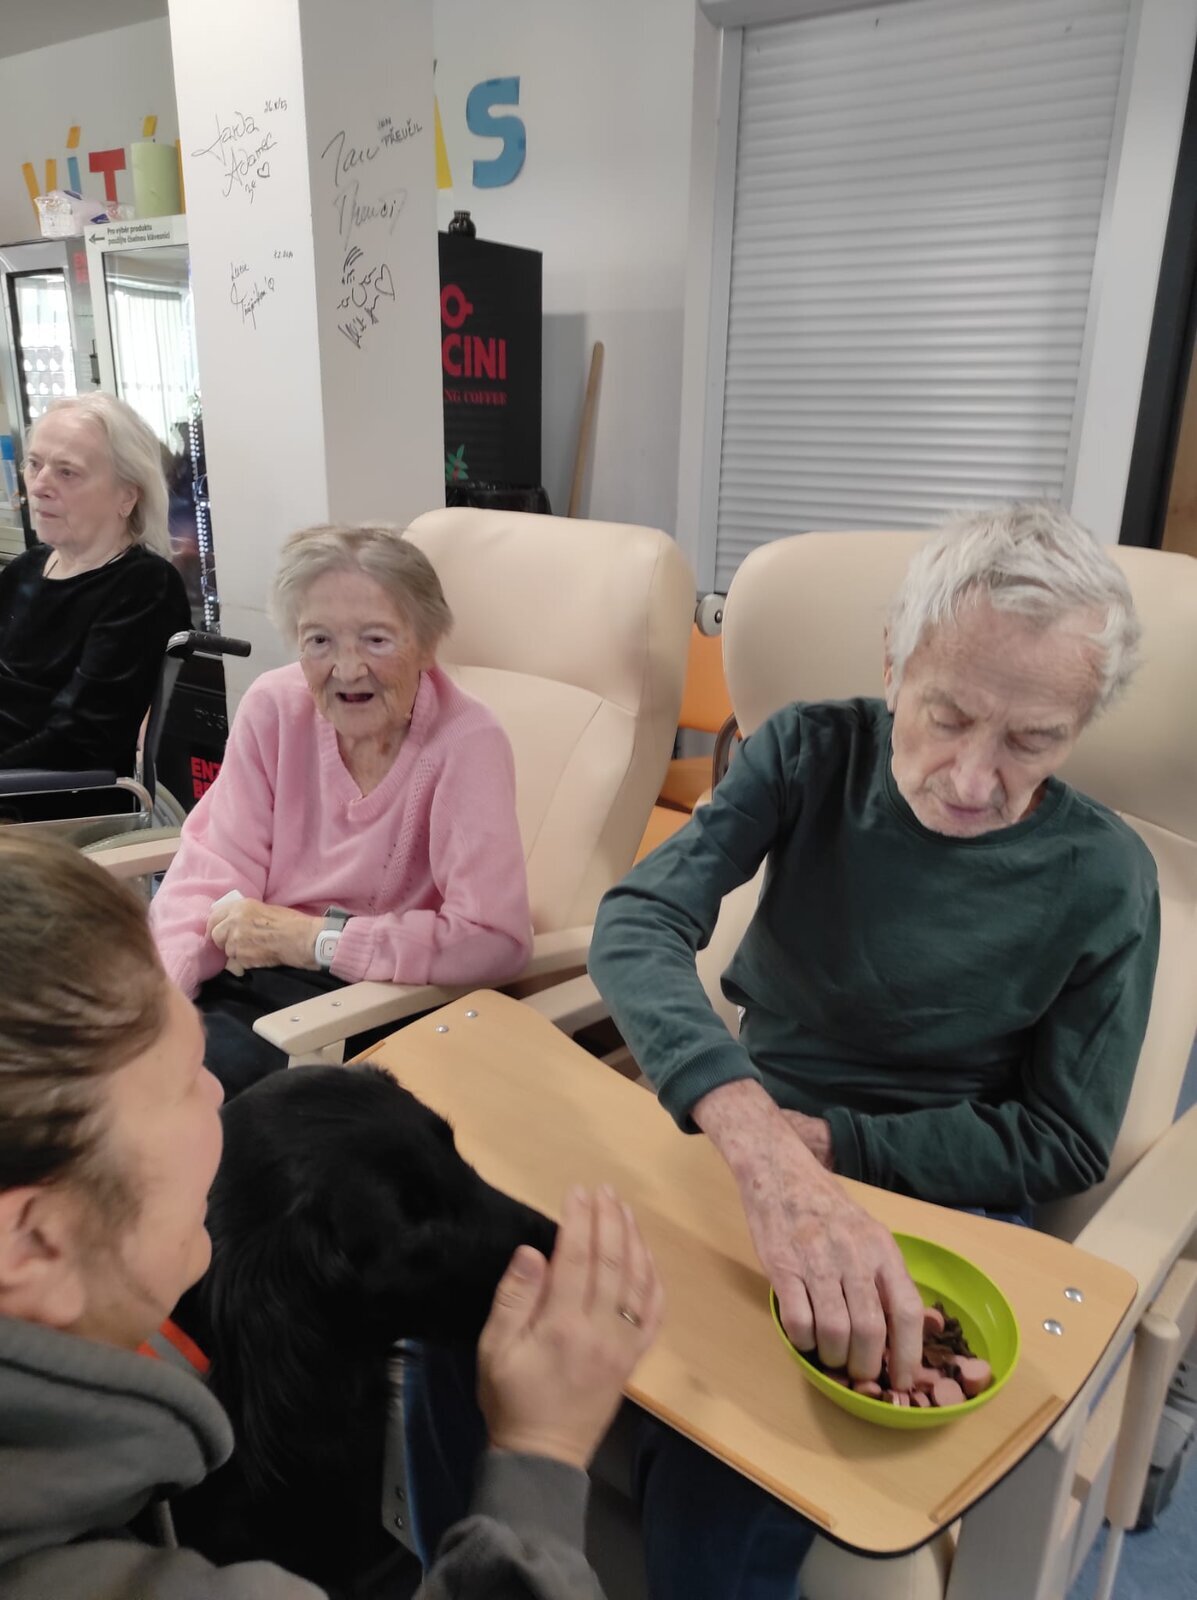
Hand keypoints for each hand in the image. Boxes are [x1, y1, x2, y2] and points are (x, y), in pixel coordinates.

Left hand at [205, 897, 322, 972]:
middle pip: (216, 935)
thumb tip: (232, 921)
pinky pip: (236, 963)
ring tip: (254, 950)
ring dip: (236, 952)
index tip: (219, 931)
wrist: (301, 938)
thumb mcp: (264, 908)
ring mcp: (237, 940)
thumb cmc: (290, 922)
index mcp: (240, 907)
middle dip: (223, 941)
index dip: (215, 925)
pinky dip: (244, 963)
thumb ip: (244, 914)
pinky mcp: (242, 956)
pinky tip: (258, 957)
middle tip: (237, 943)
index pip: (214, 916)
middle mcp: (235, 921)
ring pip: (227, 951)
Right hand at [477, 1185, 663, 1469]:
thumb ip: (514, 1298)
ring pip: (638, 1281)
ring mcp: (623, 1345)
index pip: (575, 1258)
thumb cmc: (511, 1398)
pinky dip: (655, 1280)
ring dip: (634, 1241)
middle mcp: (600, 1330)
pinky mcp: (635, 1359)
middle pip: (612, 1262)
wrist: (542, 1455)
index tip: (577, 1192)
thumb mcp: (494, 1349)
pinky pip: (655, 1313)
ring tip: (625, 1210)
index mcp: (562, 1325)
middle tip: (604, 1190)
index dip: (578, 1220)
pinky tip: (648, 1257)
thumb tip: (532, 1250)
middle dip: (609, 1220)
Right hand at [695, 1081, 923, 1388]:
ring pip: (834, 1330)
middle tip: (861, 1374)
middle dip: (867, 1365)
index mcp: (881, 1248)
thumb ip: (885, 1276)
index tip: (904, 1381)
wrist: (780, 1172)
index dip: (909, 1354)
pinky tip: (805, 1337)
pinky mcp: (782, 1266)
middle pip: (870, 1329)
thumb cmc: (828, 1208)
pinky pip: (797, 1320)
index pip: (907, 1310)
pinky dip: (804, 1340)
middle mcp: (853, 1254)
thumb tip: (905, 1331)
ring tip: (831, 1357)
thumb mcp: (869, 1233)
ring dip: (834, 1357)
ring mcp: (816, 1260)